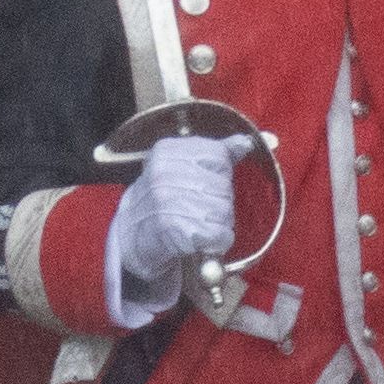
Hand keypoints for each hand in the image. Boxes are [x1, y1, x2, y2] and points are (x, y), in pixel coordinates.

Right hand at [113, 131, 253, 290]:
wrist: (131, 237)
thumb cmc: (163, 200)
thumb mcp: (182, 166)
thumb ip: (219, 153)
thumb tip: (252, 141)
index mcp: (167, 151)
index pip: (219, 156)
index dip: (218, 175)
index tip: (202, 183)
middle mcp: (164, 172)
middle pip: (223, 186)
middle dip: (218, 202)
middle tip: (195, 208)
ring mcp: (167, 200)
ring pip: (224, 212)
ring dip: (218, 224)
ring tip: (194, 223)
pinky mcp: (174, 229)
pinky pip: (219, 235)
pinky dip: (216, 242)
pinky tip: (198, 240)